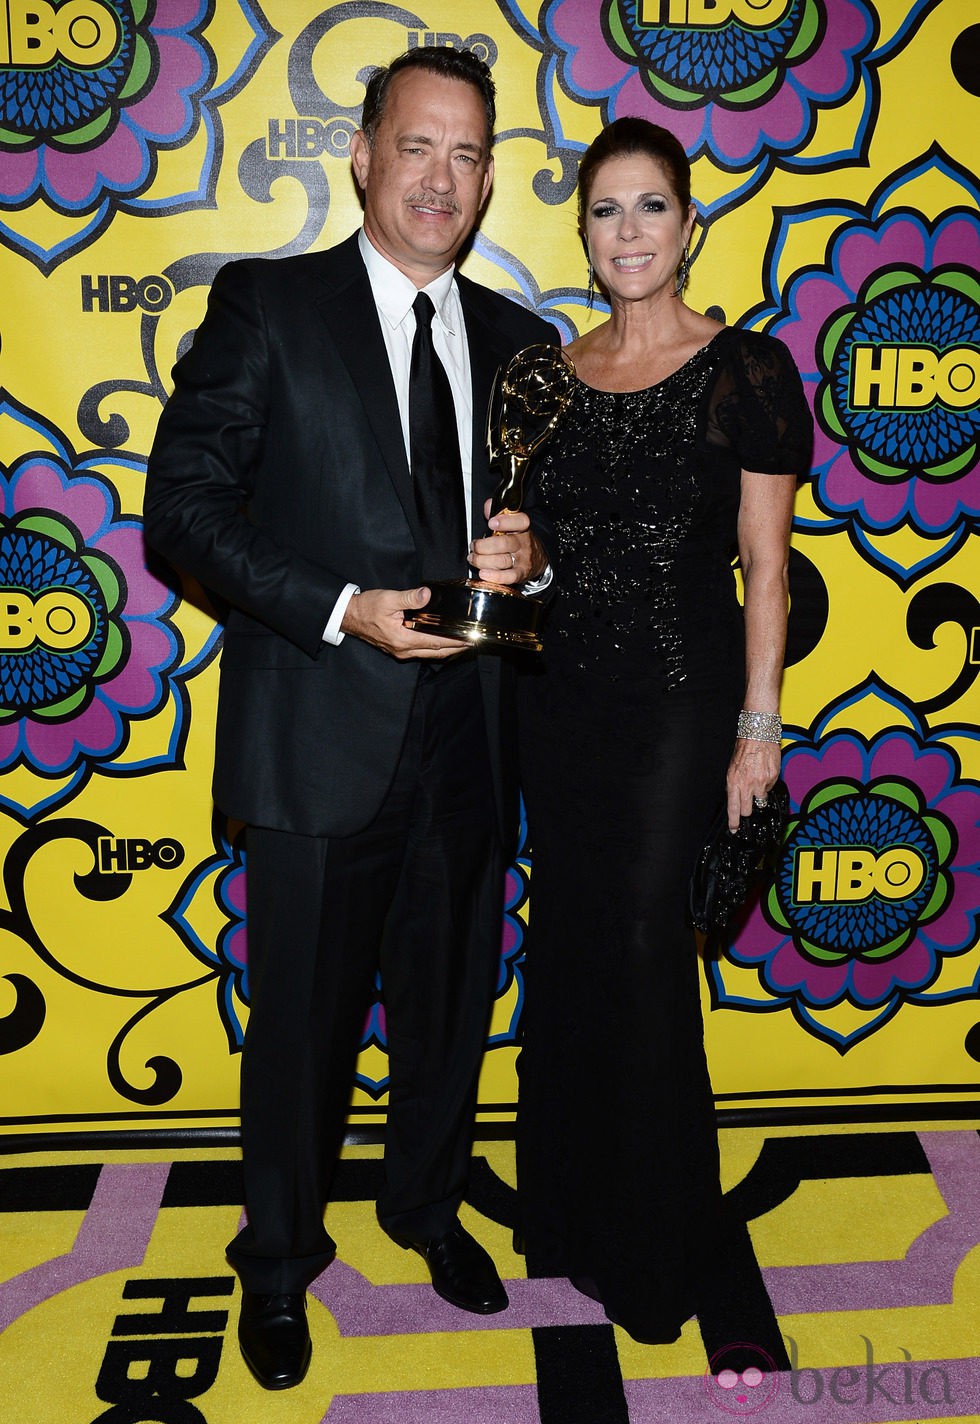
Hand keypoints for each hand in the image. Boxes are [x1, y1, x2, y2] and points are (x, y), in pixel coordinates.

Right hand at [342, 587, 465, 659]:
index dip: (455, 642)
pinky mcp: (398, 649)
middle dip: (456, 648)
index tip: (470, 638)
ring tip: (462, 643)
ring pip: (430, 654)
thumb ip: (409, 597)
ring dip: (447, 650)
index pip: (436, 642)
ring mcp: (401, 651)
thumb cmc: (366, 608)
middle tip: (473, 641)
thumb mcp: (387, 598)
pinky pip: (422, 651)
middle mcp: (404, 650)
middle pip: (436, 652)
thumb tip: (426, 595)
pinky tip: (442, 641)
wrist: (349, 617)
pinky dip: (435, 648)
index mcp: (403, 639)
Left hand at [468, 500, 545, 585]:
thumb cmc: (517, 538)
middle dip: (483, 546)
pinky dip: (494, 576)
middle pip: (504, 543)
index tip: (491, 522)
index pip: (519, 521)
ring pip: (502, 560)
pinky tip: (483, 573)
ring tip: (473, 558)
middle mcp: (523, 543)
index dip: (505, 521)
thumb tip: (488, 505)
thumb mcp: (511, 522)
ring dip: (482, 561)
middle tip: (474, 546)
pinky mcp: (521, 574)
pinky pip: (508, 577)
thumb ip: (498, 512)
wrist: (536, 558)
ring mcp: (523, 559)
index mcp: (522, 527)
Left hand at [725, 737, 781, 830]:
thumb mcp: (733, 767)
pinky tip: (764, 771)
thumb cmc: (745, 747)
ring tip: (757, 778)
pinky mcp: (773, 778)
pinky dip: (768, 783)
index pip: (733, 808)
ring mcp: (761, 782)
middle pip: (748, 810)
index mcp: (733, 782)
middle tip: (748, 802)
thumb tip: (737, 796)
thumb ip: (735, 784)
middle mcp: (747, 784)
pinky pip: (771, 787)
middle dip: (748, 808)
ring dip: (759, 793)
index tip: (734, 829)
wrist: (758, 734)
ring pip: (761, 799)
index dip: (734, 822)